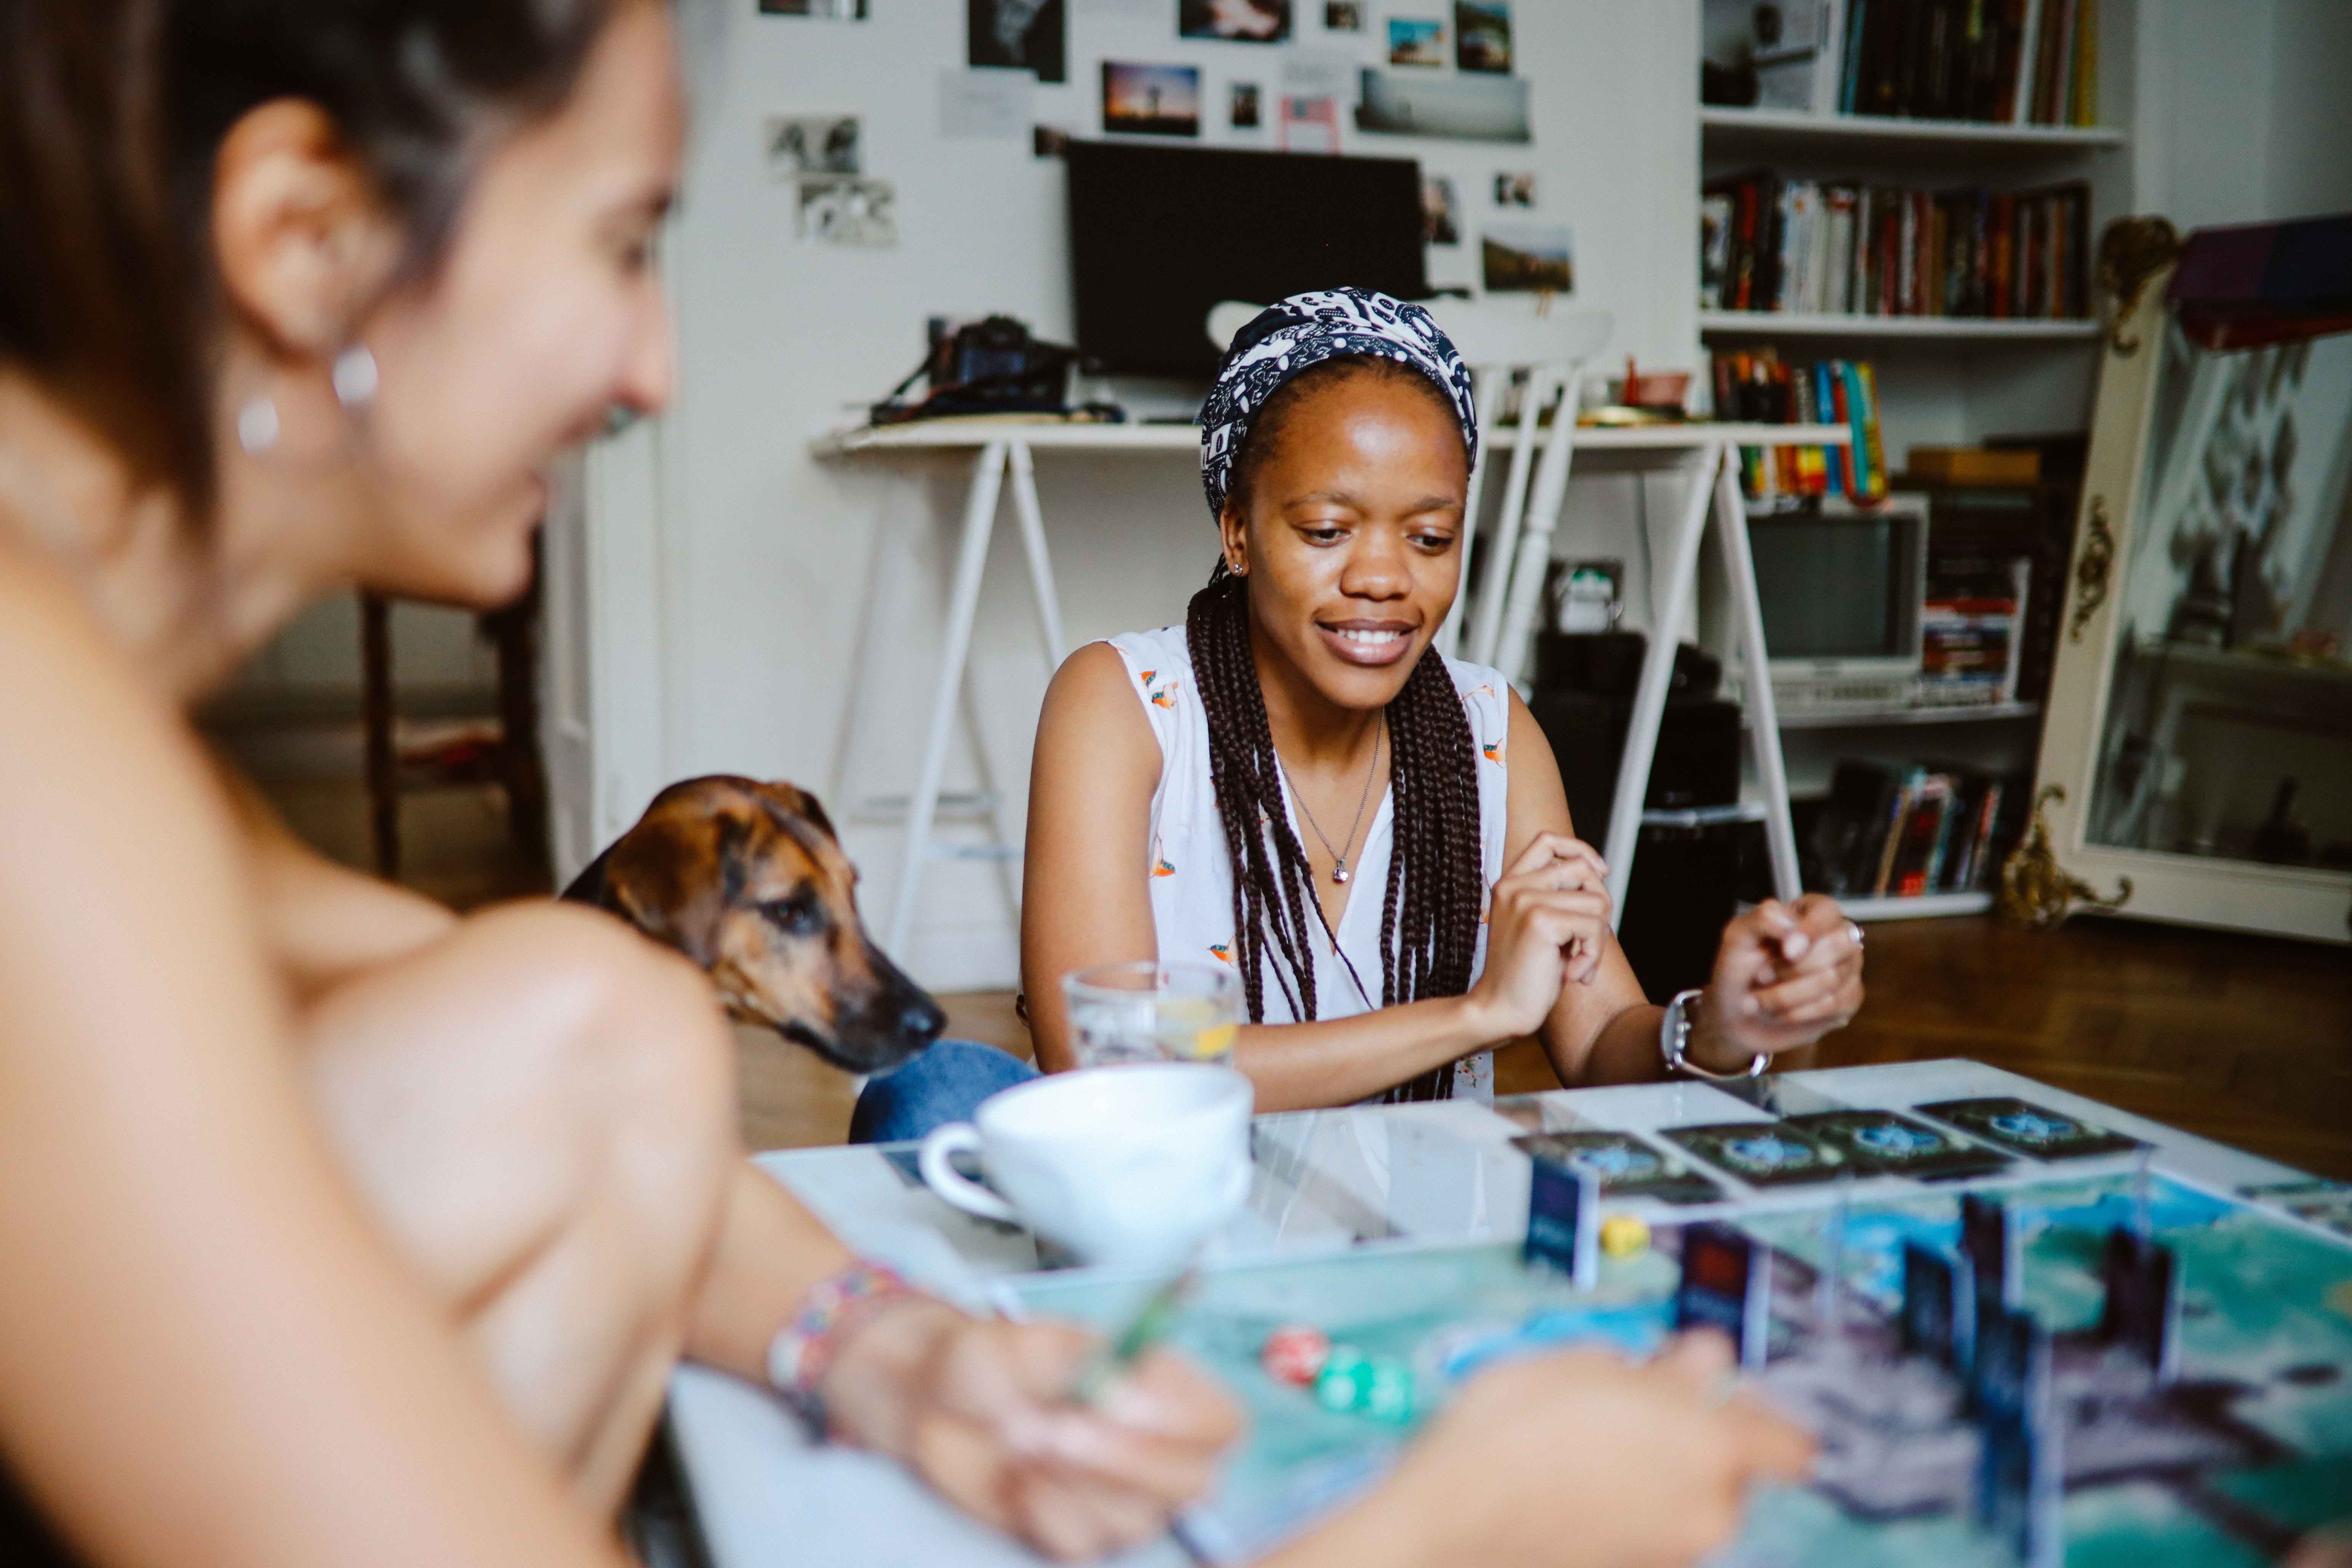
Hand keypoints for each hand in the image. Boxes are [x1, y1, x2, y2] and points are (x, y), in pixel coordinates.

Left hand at [819, 1298, 1242, 1560]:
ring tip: (1019, 1439)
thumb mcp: (1021, 1339)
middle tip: (1055, 1430)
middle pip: (1192, 1481)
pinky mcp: (1076, 1530)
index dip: (1185, 1419)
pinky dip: (1044, 1511)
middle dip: (1124, 1461)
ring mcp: (1117, 1495)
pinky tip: (1017, 1478)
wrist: (930, 1402)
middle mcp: (1151, 1444)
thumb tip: (1119, 1391)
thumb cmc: (984, 1359)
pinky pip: (1082, 1543)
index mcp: (1158, 1386)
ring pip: (1136, 1518)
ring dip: (1072, 1483)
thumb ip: (1072, 1360)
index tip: (1118, 1398)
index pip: (1218, 1420)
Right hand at [1311, 1332, 1813, 1567]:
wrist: (1449, 1520)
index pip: (1789, 1441)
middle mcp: (1705, 1508)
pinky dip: (1629, 1500)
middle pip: (1730, 1466)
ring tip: (1591, 1437)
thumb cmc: (1509, 1438)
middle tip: (1639, 1399)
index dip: (1755, 1406)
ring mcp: (1669, 1549)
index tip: (1724, 1388)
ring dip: (1658, 1467)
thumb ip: (1663, 1364)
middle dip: (1693, 1432)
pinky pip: (1652, 1524)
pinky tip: (1576, 1475)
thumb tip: (1698, 1361)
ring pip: (1687, 1495)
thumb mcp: (1585, 1362)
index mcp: (1710, 1446)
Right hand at [1465, 832, 1613, 1040]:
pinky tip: (1573, 974)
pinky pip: (1593, 927)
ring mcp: (1526, 900)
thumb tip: (1598, 875)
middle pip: (1583, 869)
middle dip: (1600, 906)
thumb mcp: (1540, 927)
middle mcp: (1515, 886)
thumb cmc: (1524, 975)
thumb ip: (1558, 899)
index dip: (1581, 850)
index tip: (1599, 873)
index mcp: (1510, 883)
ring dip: (1597, 940)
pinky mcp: (1541, 921)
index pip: (1548, 840)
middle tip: (1589, 942)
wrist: (1499, 1011)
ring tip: (1579, 964)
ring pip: (1596, 901)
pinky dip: (1592, 956)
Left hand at [1692, 895, 1864, 1070]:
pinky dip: (1798, 1012)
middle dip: (1793, 968)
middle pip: (1838, 944)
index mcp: (1810, 911)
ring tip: (1761, 999)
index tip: (1786, 952)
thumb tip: (1794, 926)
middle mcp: (1836, 935)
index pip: (1827, 910)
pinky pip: (1835, 1004)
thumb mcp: (1738, 935)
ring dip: (1787, 994)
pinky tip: (1780, 1012)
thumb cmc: (1739, 969)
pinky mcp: (1848, 999)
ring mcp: (1846, 967)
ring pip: (1833, 978)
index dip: (1810, 930)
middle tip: (1761, 977)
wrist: (1737, 1014)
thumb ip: (1764, 918)